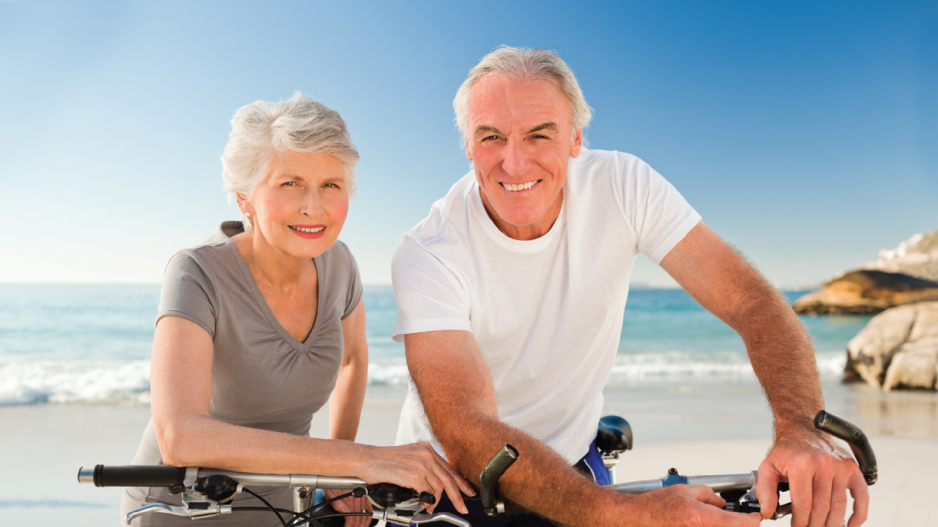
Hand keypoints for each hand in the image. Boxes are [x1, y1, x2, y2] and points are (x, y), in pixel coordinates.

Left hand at [323, 488, 371, 526]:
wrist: (334, 479)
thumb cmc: (331, 486)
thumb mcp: (329, 494)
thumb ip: (336, 503)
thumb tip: (345, 511)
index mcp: (349, 497)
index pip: (352, 518)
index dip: (349, 526)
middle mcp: (358, 497)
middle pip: (359, 518)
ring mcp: (362, 497)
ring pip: (365, 516)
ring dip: (362, 525)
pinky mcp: (365, 498)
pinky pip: (369, 510)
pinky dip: (368, 519)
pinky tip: (364, 523)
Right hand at [357, 442, 474, 513]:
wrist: (366, 459)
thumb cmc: (382, 462)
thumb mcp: (408, 460)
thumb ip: (423, 469)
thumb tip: (433, 487)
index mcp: (426, 449)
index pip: (449, 468)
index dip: (460, 482)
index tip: (467, 491)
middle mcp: (426, 454)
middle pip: (449, 479)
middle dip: (458, 496)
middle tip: (462, 508)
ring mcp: (420, 464)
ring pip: (439, 487)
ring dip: (436, 501)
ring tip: (430, 507)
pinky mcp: (413, 474)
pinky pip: (427, 492)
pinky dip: (426, 501)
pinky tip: (423, 504)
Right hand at [629, 485, 760, 525]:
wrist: (637, 520)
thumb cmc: (655, 507)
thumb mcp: (685, 491)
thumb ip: (709, 495)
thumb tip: (723, 503)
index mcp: (702, 518)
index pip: (743, 524)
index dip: (753, 519)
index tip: (755, 515)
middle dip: (739, 524)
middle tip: (737, 518)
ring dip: (725, 526)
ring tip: (711, 519)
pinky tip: (703, 524)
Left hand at [757, 432, 868, 526]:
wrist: (803, 428)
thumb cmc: (786, 451)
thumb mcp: (768, 467)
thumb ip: (765, 491)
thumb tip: (766, 513)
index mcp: (801, 465)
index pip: (803, 504)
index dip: (800, 522)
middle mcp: (823, 464)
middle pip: (822, 508)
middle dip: (814, 525)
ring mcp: (841, 466)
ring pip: (840, 506)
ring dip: (832, 524)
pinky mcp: (853, 468)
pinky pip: (862, 497)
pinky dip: (859, 515)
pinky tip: (850, 525)